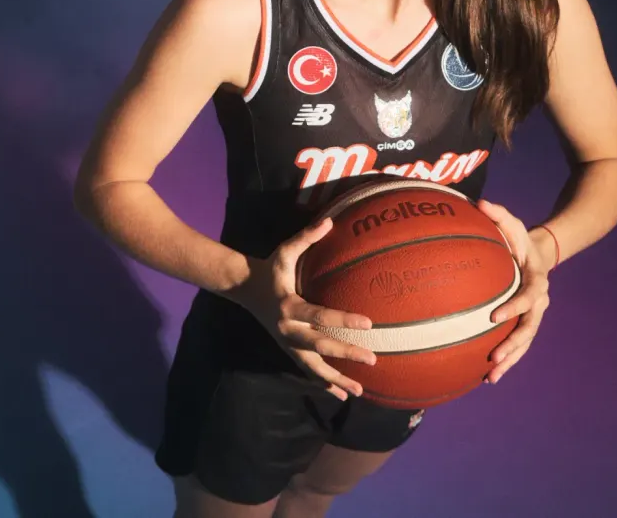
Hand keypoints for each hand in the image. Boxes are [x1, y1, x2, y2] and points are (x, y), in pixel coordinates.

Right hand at [224, 217, 377, 400]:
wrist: (244, 289)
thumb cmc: (270, 268)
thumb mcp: (284, 251)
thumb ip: (306, 238)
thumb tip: (329, 221)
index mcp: (288, 306)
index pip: (319, 315)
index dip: (343, 320)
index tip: (369, 323)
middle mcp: (288, 330)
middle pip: (320, 347)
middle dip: (346, 354)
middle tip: (372, 359)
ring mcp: (287, 343)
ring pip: (314, 367)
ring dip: (336, 379)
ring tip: (359, 391)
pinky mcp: (288, 350)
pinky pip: (308, 370)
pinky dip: (324, 383)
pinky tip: (341, 395)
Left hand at [478, 199, 553, 383]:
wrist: (537, 253)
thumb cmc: (519, 238)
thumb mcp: (512, 223)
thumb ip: (499, 214)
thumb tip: (481, 203)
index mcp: (537, 280)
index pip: (529, 297)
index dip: (514, 307)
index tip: (494, 316)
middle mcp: (540, 301)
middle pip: (529, 328)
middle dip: (513, 345)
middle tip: (494, 358)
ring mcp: (534, 314)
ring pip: (524, 341)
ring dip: (510, 360)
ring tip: (491, 377)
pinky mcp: (525, 321)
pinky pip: (517, 343)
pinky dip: (507, 359)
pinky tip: (487, 375)